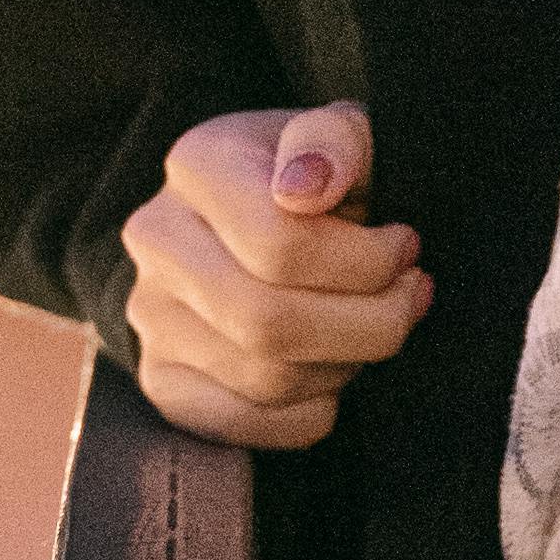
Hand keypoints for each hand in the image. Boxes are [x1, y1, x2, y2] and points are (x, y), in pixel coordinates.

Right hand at [122, 105, 429, 451]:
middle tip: (409, 297)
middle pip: (269, 322)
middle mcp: (158, 239)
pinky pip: (245, 424)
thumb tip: (304, 187)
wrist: (259, 216)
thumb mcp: (343, 136)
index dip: (367, 262)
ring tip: (371, 326)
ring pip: (265, 379)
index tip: (404, 246)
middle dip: (369, 324)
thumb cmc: (320, 177)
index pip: (280, 245)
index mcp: (199, 165)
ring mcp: (151, 315)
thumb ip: (335, 141)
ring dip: (346, 363)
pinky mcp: (161, 379)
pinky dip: (311, 411)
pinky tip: (334, 370)